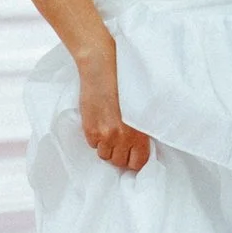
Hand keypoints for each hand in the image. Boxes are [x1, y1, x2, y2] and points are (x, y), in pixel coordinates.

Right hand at [77, 50, 151, 174]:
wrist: (103, 70)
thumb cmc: (124, 85)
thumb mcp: (140, 109)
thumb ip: (141, 131)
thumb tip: (139, 147)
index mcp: (140, 133)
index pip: (138, 162)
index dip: (134, 160)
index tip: (132, 155)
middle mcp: (123, 137)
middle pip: (119, 162)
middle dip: (119, 154)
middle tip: (119, 142)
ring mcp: (105, 135)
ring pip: (104, 155)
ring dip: (106, 147)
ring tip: (108, 131)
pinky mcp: (90, 130)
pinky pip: (92, 145)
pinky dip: (94, 138)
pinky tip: (99, 124)